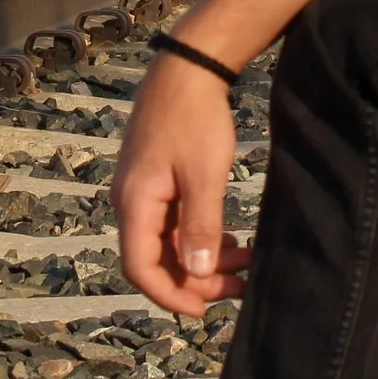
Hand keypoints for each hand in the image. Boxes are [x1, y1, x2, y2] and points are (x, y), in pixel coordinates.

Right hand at [115, 52, 252, 315]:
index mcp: (135, 203)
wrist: (188, 69)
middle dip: (196, 279)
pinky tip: (231, 240)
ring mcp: (143, 191)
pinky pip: (174, 223)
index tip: (205, 309)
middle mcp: (131, 201)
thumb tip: (197, 275)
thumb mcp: (204, 175)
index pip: (141, 268)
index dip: (170, 295)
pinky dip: (200, 236)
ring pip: (169, 243)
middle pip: (156, 259)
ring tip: (246, 262)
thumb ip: (200, 226)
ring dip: (203, 259)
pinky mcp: (157, 181)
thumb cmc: (195, 119)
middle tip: (239, 286)